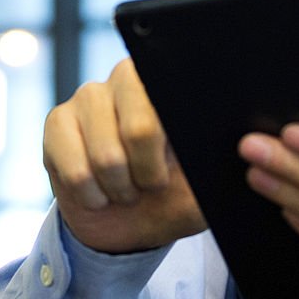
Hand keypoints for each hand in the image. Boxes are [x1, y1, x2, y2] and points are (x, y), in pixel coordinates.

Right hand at [44, 58, 205, 252]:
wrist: (126, 221)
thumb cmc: (174, 195)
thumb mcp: (204, 190)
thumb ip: (217, 168)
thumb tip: (241, 149)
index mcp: (170, 84)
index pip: (175, 92)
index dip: (174, 141)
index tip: (175, 164)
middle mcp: (129, 77)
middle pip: (141, 127)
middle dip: (148, 173)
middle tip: (152, 184)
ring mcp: (90, 95)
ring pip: (106, 155)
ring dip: (119, 188)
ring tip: (126, 188)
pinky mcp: (58, 120)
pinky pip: (74, 168)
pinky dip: (91, 194)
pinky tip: (98, 191)